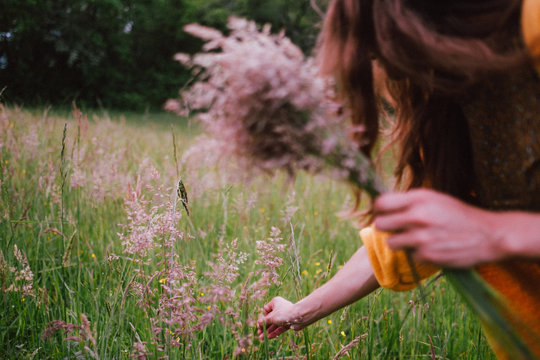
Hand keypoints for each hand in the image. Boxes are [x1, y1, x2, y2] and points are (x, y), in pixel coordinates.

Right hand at [257, 297, 303, 339]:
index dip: (263, 317)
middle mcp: (280, 308)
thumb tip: (258, 324)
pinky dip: (275, 332)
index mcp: (275, 302)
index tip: (261, 324)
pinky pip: (280, 327)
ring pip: (275, 324)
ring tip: (262, 338)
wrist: (299, 317)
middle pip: (270, 318)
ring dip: (268, 331)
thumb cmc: (284, 313)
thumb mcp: (271, 317)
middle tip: (259, 334)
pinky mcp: (288, 322)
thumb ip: (264, 321)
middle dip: (264, 327)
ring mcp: (284, 316)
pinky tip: (269, 337)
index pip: (266, 310)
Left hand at [373, 189, 504, 267]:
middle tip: (396, 228)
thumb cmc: (458, 215)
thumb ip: (409, 201)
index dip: (379, 209)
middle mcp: (417, 216)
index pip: (381, 203)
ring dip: (400, 242)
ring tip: (416, 238)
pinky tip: (432, 247)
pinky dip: (418, 254)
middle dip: (385, 227)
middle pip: (380, 224)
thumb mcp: (434, 198)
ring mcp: (421, 237)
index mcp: (419, 198)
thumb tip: (381, 206)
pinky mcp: (427, 255)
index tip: (384, 213)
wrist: (488, 235)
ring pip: (391, 242)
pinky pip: (410, 255)